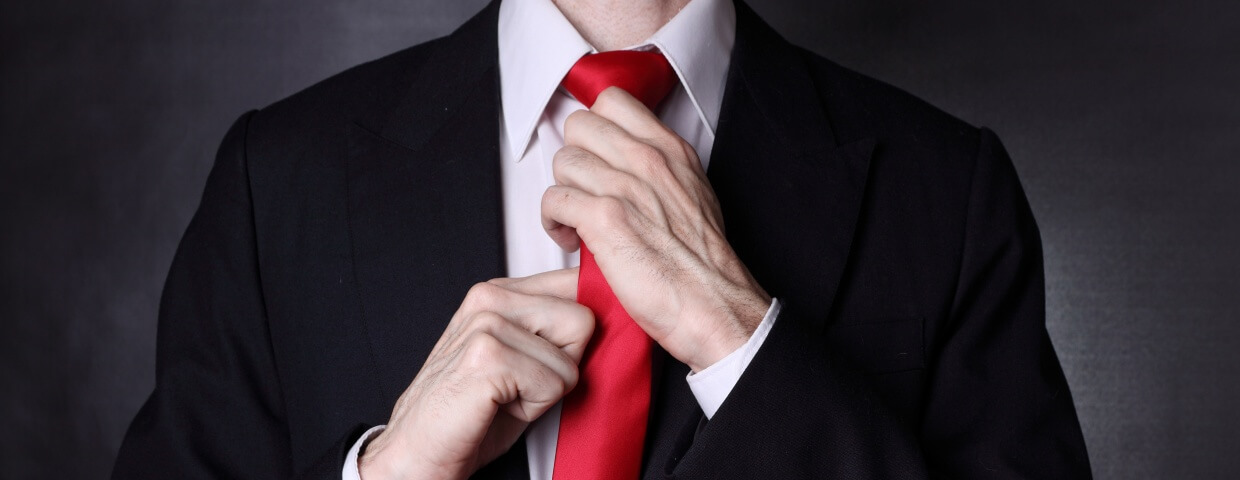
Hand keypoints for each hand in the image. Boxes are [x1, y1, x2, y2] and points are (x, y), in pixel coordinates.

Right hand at [359, 269, 593, 479]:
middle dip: (562, 365)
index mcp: (498, 292)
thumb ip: (555, 329)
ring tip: (505, 397)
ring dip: (545, 390)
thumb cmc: (473, 413)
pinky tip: (497, 408)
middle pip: (583, 320)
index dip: (577, 335)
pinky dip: (534, 408)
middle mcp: (489, 297)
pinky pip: (555, 383)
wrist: (420, 453)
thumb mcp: (522, 360)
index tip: (544, 361)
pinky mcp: (486, 356)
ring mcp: (486, 323)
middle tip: (518, 386)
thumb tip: (609, 309)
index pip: (577, 285)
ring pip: (571, 357)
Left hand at [541, 87, 770, 371]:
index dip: (594, 129)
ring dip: (563, 193)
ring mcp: (625, 187)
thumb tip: (626, 159)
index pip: (612, 101)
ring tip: (577, 221)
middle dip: (575, 160)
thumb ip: (662, 168)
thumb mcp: (695, 193)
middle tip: (584, 190)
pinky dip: (554, 222)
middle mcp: (648, 161)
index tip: (596, 156)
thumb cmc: (703, 263)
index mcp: (670, 150)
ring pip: (563, 162)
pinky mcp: (605, 219)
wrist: (713, 305)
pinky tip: (573, 240)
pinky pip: (554, 199)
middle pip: (579, 127)